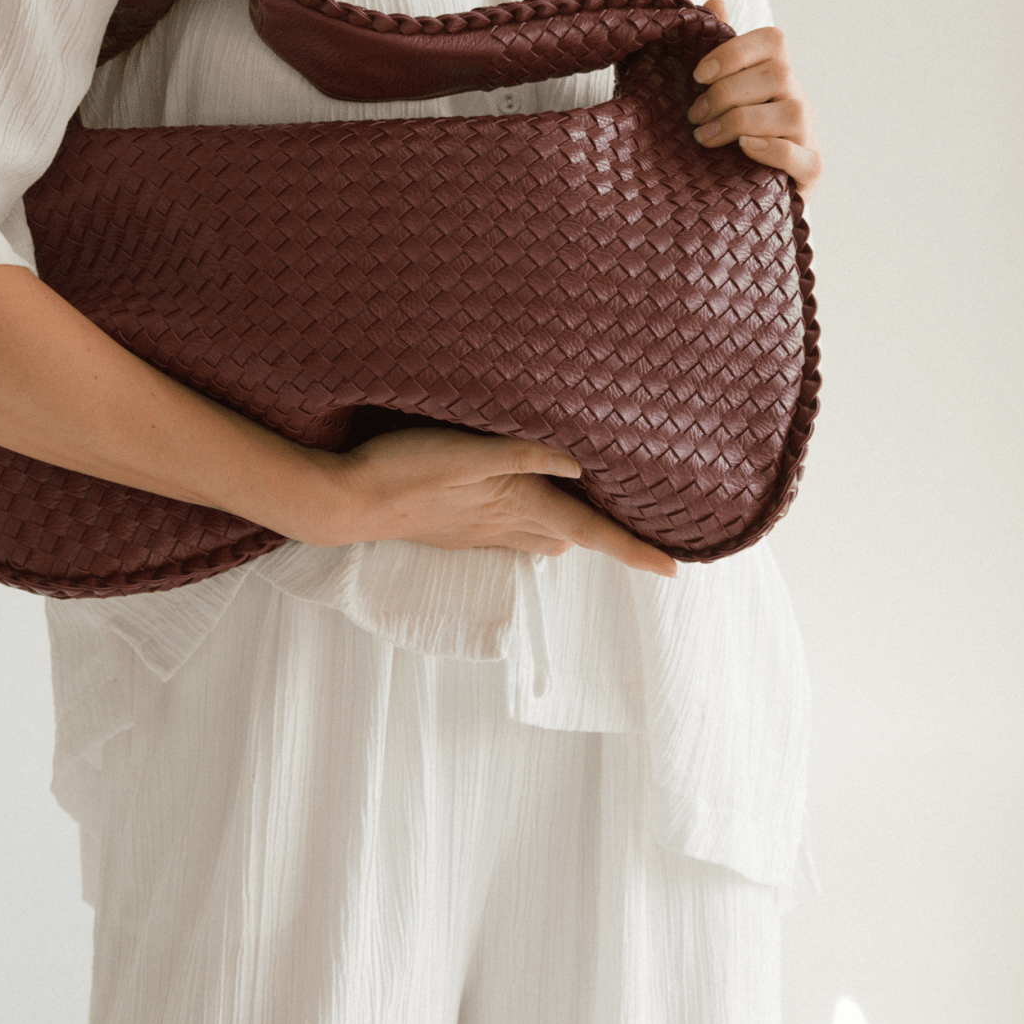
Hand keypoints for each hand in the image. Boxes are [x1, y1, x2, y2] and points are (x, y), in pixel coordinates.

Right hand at [316, 425, 677, 576]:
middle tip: (651, 543)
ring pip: (544, 537)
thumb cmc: (404, 469)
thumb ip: (522, 456)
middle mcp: (505, 523)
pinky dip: (538, 528)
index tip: (675, 570)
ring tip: (605, 525)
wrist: (348, 501)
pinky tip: (536, 520)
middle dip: (611, 541)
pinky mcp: (457, 527)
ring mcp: (480, 530)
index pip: (590, 532)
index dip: (633, 550)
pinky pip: (513, 533)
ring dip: (576, 534)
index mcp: (517, 503)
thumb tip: (579, 465)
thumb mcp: (466, 452)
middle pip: (573, 538)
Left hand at [687, 8, 821, 198]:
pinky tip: (742, 149)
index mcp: (776, 72)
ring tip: (704, 138)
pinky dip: (771, 150)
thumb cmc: (730, 133)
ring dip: (740, 122)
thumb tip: (714, 3)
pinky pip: (801, 155)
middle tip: (694, 115)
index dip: (734, 51)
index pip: (772, 40)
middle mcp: (797, 97)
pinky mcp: (811, 169)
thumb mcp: (719, 92)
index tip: (697, 75)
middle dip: (727, 93)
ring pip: (791, 112)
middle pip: (777, 75)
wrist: (747, 189)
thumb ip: (719, 51)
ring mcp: (808, 133)